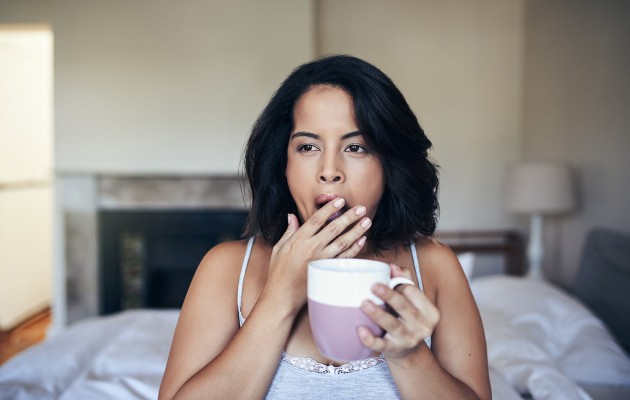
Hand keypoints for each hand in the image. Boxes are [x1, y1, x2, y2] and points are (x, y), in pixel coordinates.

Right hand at [263, 198, 372, 313]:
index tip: (340, 200)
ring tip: (367, 222)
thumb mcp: (278, 248)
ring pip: (342, 242)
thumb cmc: (278, 273)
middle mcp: (311, 247)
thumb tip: (291, 216)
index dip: (330, 208)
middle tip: (362, 208)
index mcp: (298, 239)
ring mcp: (321, 260)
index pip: (317, 219)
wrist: (282, 296)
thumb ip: (288, 231)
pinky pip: (344, 258)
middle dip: (349, 216)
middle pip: (334, 228)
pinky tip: (362, 241)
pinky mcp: (327, 271)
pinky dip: (354, 249)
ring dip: (356, 231)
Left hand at [357, 264, 439, 359]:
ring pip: (393, 325)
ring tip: (364, 304)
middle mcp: (422, 325)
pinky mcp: (394, 350)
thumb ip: (404, 282)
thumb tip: (393, 267)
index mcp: (429, 311)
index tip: (382, 281)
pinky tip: (360, 330)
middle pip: (404, 307)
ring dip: (378, 314)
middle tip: (374, 286)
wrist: (409, 352)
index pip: (413, 293)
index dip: (398, 285)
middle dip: (390, 296)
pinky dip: (370, 339)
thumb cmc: (408, 319)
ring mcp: (408, 339)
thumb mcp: (412, 302)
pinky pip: (381, 345)